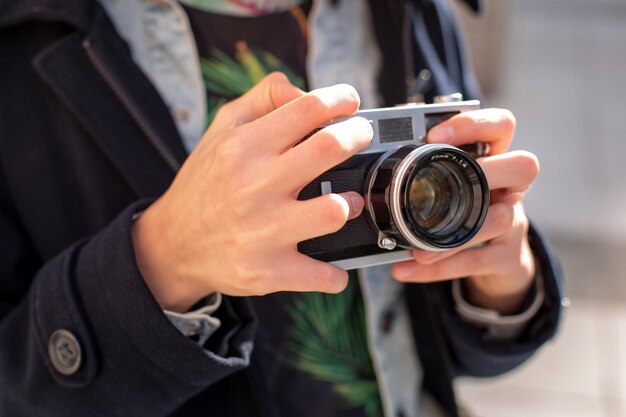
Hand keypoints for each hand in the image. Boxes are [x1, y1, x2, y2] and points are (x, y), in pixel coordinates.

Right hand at [132, 73, 372, 311]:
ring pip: (333, 212)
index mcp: (243, 147)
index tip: (351, 102)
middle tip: (360, 138)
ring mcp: (262, 231)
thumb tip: (304, 92)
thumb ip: (264, 99)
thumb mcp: (223, 128)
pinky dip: (335, 274)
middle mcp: (253, 186)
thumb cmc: (206, 181)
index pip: (307, 108)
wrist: (172, 243)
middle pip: (330, 149)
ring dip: (353, 204)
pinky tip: (334, 265)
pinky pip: (320, 275)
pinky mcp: (267, 271)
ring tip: (348, 201)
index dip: (340, 99)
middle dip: (358, 136)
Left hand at [391, 109, 537, 314]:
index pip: (501, 125)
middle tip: (451, 186)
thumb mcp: (452, 187)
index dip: (473, 124)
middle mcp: (510, 187)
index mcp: (493, 160)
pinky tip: (406, 270)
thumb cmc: (464, 212)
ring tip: (417, 249)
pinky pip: (476, 262)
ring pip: (499, 220)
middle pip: (524, 166)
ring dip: (455, 236)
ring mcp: (514, 221)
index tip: (433, 137)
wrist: (495, 263)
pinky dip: (439, 269)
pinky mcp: (507, 256)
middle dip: (490, 171)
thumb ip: (427, 173)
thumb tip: (376, 166)